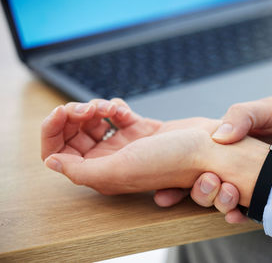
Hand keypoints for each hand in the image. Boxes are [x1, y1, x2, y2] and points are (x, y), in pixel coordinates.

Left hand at [42, 98, 220, 193]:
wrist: (209, 148)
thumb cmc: (172, 161)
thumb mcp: (121, 169)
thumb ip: (81, 170)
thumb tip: (51, 163)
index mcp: (102, 174)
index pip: (58, 154)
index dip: (53, 132)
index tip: (62, 112)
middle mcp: (111, 161)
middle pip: (73, 135)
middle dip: (75, 115)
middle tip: (90, 108)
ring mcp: (125, 144)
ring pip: (93, 122)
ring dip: (96, 108)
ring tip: (113, 108)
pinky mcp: (139, 129)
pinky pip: (114, 114)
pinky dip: (114, 107)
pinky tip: (122, 109)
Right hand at [156, 77, 271, 222]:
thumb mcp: (270, 106)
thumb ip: (242, 116)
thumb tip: (217, 136)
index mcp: (233, 135)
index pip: (197, 154)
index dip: (177, 170)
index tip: (162, 186)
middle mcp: (239, 156)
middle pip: (205, 178)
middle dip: (191, 191)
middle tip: (183, 195)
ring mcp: (255, 173)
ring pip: (224, 193)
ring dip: (216, 202)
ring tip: (221, 204)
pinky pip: (251, 203)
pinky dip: (241, 211)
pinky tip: (238, 215)